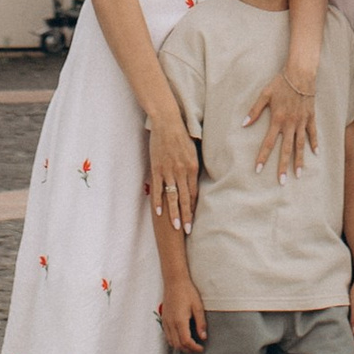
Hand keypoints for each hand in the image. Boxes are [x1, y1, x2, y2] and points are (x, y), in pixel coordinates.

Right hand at [146, 110, 198, 230]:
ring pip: (172, 196)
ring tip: (175, 227)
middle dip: (186, 216)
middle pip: (185, 198)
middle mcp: (182, 171)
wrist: (167, 122)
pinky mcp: (157, 168)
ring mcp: (168, 171)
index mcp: (192, 167)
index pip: (194, 192)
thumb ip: (193, 166)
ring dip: (174, 213)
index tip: (194, 219)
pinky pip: (158, 188)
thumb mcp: (193, 150)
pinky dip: (158, 201)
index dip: (193, 207)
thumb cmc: (181, 134)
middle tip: (188, 231)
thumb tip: (196, 179)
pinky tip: (159, 213)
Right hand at [158, 275, 207, 352]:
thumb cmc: (187, 291)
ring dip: (181, 347)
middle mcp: (171, 324)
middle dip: (188, 350)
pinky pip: (167, 336)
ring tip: (190, 345)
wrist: (174, 281)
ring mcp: (166, 322)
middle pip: (178, 345)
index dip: (194, 348)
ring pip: (171, 342)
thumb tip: (203, 337)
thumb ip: (201, 323)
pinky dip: (174, 341)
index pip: (186, 342)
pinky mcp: (164, 320)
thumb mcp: (198, 306)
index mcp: (180, 321)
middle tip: (197, 348)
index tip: (201, 348)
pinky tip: (181, 338)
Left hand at [245, 69, 319, 179]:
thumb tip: (243, 124)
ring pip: (300, 145)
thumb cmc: (280, 83)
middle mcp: (290, 124)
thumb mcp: (264, 94)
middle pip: (286, 149)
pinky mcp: (311, 116)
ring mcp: (302, 121)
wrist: (300, 73)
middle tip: (281, 182)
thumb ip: (254, 110)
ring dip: (299, 160)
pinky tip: (315, 153)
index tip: (258, 170)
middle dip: (283, 166)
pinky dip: (314, 143)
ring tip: (298, 175)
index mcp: (277, 120)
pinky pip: (313, 133)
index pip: (268, 143)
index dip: (263, 157)